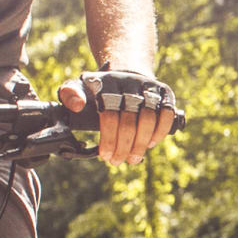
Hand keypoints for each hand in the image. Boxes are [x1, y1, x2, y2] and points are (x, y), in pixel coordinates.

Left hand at [61, 66, 182, 165]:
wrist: (124, 75)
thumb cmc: (98, 90)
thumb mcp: (78, 88)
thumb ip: (70, 95)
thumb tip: (77, 106)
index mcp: (107, 82)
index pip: (109, 115)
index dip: (109, 139)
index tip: (105, 155)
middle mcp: (129, 82)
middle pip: (129, 120)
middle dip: (123, 146)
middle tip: (118, 161)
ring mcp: (149, 87)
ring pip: (149, 119)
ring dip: (141, 143)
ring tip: (133, 158)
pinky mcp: (164, 92)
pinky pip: (167, 114)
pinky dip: (160, 131)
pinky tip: (151, 144)